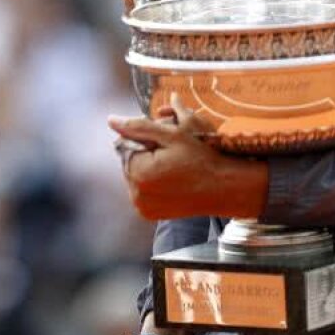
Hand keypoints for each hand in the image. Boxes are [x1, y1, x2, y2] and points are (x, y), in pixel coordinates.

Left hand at [109, 95, 268, 220]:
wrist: (223, 188)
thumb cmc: (201, 158)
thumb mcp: (172, 135)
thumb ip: (138, 126)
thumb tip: (111, 120)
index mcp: (138, 172)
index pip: (126, 145)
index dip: (145, 140)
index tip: (167, 144)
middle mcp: (136, 194)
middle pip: (129, 162)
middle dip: (145, 153)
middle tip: (171, 154)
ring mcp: (142, 207)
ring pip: (136, 175)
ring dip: (147, 167)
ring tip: (173, 166)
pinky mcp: (149, 215)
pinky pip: (142, 191)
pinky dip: (151, 183)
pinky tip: (170, 178)